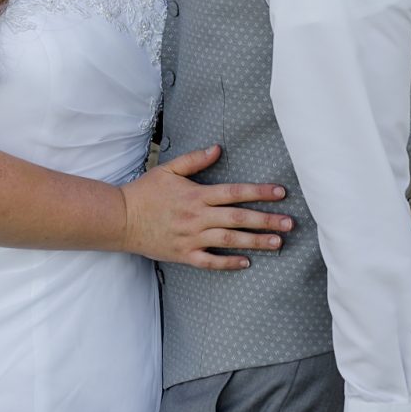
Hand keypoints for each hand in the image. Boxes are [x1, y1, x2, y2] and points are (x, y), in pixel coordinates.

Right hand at [118, 146, 291, 267]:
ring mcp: (191, 238)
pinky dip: (228, 263)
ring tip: (277, 243)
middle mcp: (197, 217)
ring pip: (229, 240)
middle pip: (238, 218)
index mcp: (197, 195)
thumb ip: (195, 160)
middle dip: (266, 220)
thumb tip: (219, 148)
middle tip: (290, 224)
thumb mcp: (169, 169)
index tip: (281, 193)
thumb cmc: (146, 192)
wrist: (120, 219)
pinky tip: (246, 263)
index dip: (259, 192)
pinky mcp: (183, 255)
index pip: (234, 192)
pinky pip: (209, 262)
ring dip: (255, 242)